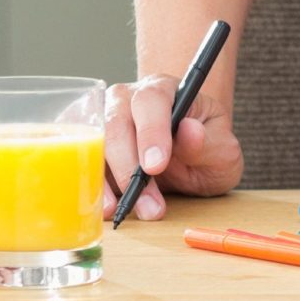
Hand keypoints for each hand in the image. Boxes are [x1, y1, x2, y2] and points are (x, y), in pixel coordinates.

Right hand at [98, 73, 242, 221]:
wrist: (186, 159)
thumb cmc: (205, 148)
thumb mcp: (221, 151)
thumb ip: (208, 143)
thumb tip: (189, 131)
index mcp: (164, 90)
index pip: (151, 100)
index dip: (151, 132)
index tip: (156, 165)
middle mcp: (127, 100)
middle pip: (115, 124)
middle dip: (129, 168)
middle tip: (148, 203)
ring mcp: (101, 121)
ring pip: (92, 146)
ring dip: (108, 183)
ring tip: (127, 211)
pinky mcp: (85, 145)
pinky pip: (78, 162)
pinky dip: (89, 187)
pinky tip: (105, 208)